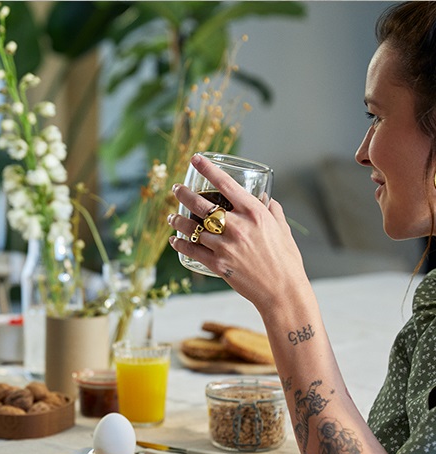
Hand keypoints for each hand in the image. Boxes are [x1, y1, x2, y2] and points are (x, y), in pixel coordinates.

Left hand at [167, 154, 308, 307]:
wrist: (283, 291)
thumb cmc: (286, 259)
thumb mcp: (283, 229)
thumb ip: (273, 210)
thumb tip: (266, 198)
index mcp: (255, 213)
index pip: (227, 184)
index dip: (208, 169)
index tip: (195, 158)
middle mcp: (238, 226)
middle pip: (202, 204)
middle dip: (184, 194)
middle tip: (176, 189)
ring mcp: (226, 246)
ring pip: (192, 228)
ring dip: (178, 220)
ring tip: (172, 215)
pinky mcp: (218, 265)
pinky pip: (192, 251)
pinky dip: (180, 244)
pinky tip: (174, 240)